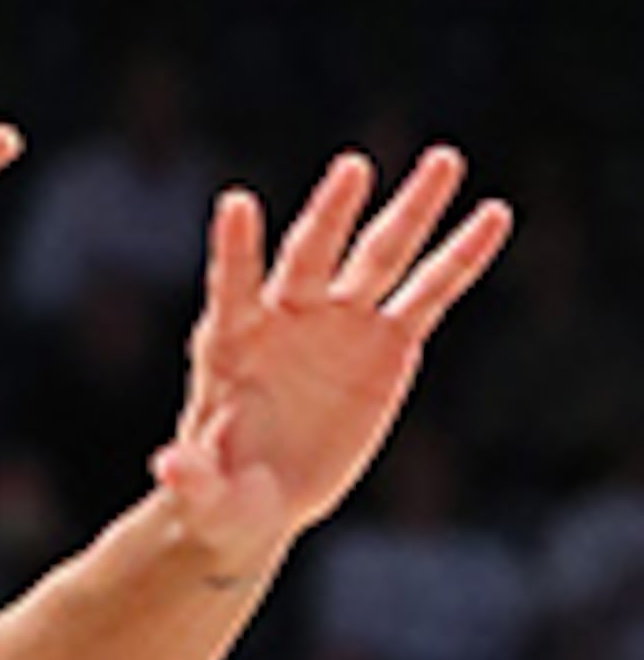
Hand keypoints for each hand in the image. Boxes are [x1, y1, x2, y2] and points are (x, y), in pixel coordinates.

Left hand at [148, 147, 511, 587]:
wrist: (260, 499)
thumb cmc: (220, 493)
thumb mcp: (202, 498)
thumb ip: (189, 480)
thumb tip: (165, 468)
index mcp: (231, 344)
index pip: (232, 288)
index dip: (235, 251)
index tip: (236, 205)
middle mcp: (288, 317)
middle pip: (311, 256)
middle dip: (331, 215)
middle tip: (351, 170)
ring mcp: (341, 323)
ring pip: (379, 257)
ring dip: (410, 209)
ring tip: (444, 160)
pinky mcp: (387, 343)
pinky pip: (429, 294)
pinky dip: (460, 258)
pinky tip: (494, 217)